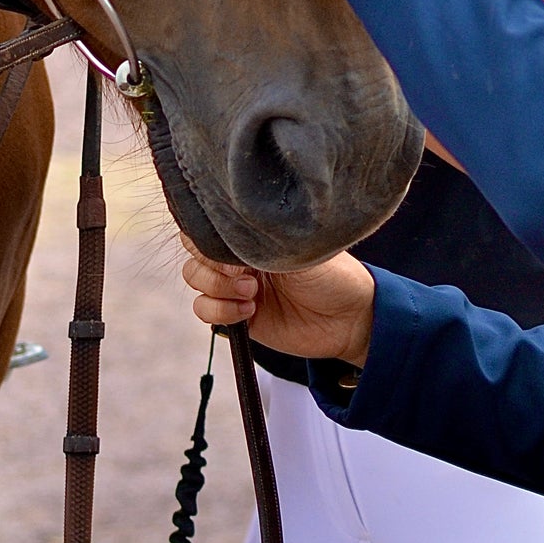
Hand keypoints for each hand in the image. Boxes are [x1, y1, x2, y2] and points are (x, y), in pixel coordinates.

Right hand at [181, 244, 376, 367]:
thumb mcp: (297, 248)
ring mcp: (236, 285)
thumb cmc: (332, 275)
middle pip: (195, 250)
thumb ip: (259, 240)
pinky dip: (220, 311)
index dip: (207, 233)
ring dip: (217, 287)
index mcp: (254, 233)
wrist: (348, 319)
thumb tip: (225, 233)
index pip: (210, 223)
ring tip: (251, 292)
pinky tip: (249, 310)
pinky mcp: (236, 315)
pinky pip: (205, 310)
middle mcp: (240, 256)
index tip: (226, 244)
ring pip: (195, 279)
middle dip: (212, 262)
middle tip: (242, 273)